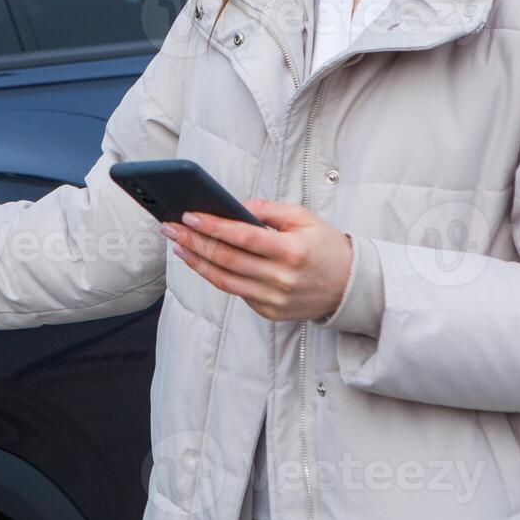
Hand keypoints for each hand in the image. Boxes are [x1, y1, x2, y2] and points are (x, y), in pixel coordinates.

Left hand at [159, 199, 352, 322]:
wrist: (349, 287)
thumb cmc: (325, 246)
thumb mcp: (303, 218)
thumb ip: (268, 210)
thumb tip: (233, 207)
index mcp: (292, 252)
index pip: (244, 237)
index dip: (213, 227)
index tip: (188, 215)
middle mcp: (281, 279)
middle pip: (227, 259)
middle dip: (194, 241)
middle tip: (170, 227)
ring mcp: (274, 300)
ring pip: (224, 280)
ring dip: (196, 261)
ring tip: (177, 244)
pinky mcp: (269, 312)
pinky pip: (235, 292)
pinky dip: (214, 275)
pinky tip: (199, 260)